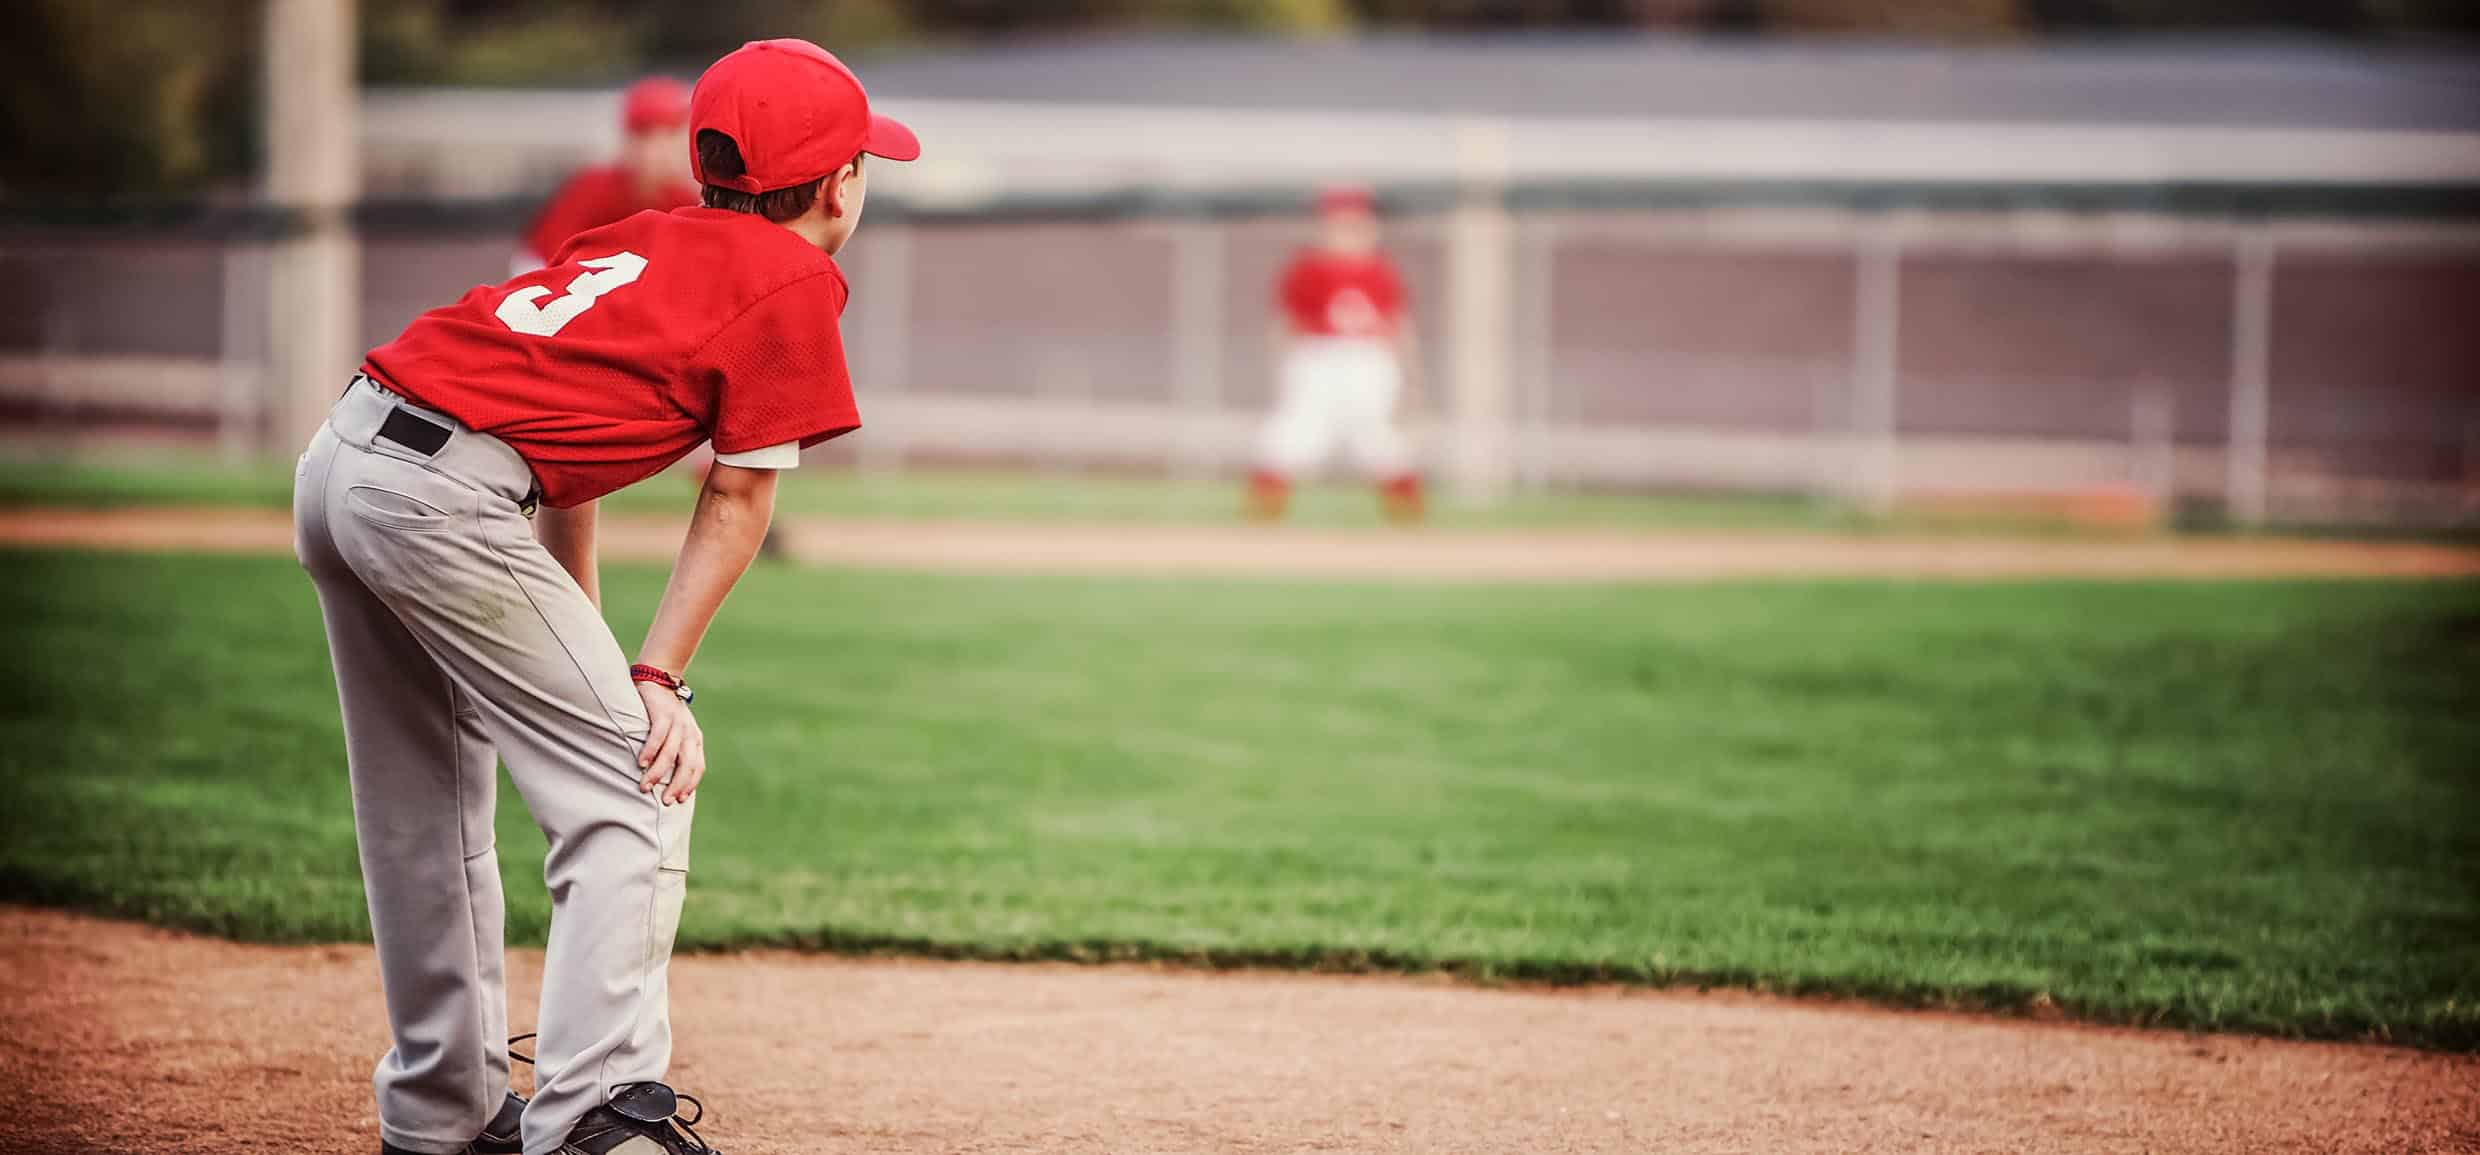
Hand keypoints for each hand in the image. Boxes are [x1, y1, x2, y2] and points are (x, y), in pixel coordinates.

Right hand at [635, 681, 704, 805]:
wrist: (659, 678)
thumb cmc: (664, 712)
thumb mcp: (676, 731)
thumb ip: (676, 750)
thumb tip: (668, 779)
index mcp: (694, 739)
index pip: (697, 767)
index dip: (690, 785)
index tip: (680, 801)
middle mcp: (689, 732)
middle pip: (686, 764)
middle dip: (676, 785)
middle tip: (665, 802)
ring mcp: (677, 723)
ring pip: (670, 753)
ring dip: (658, 772)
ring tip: (646, 787)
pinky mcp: (662, 714)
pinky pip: (658, 736)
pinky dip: (650, 751)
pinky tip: (641, 763)